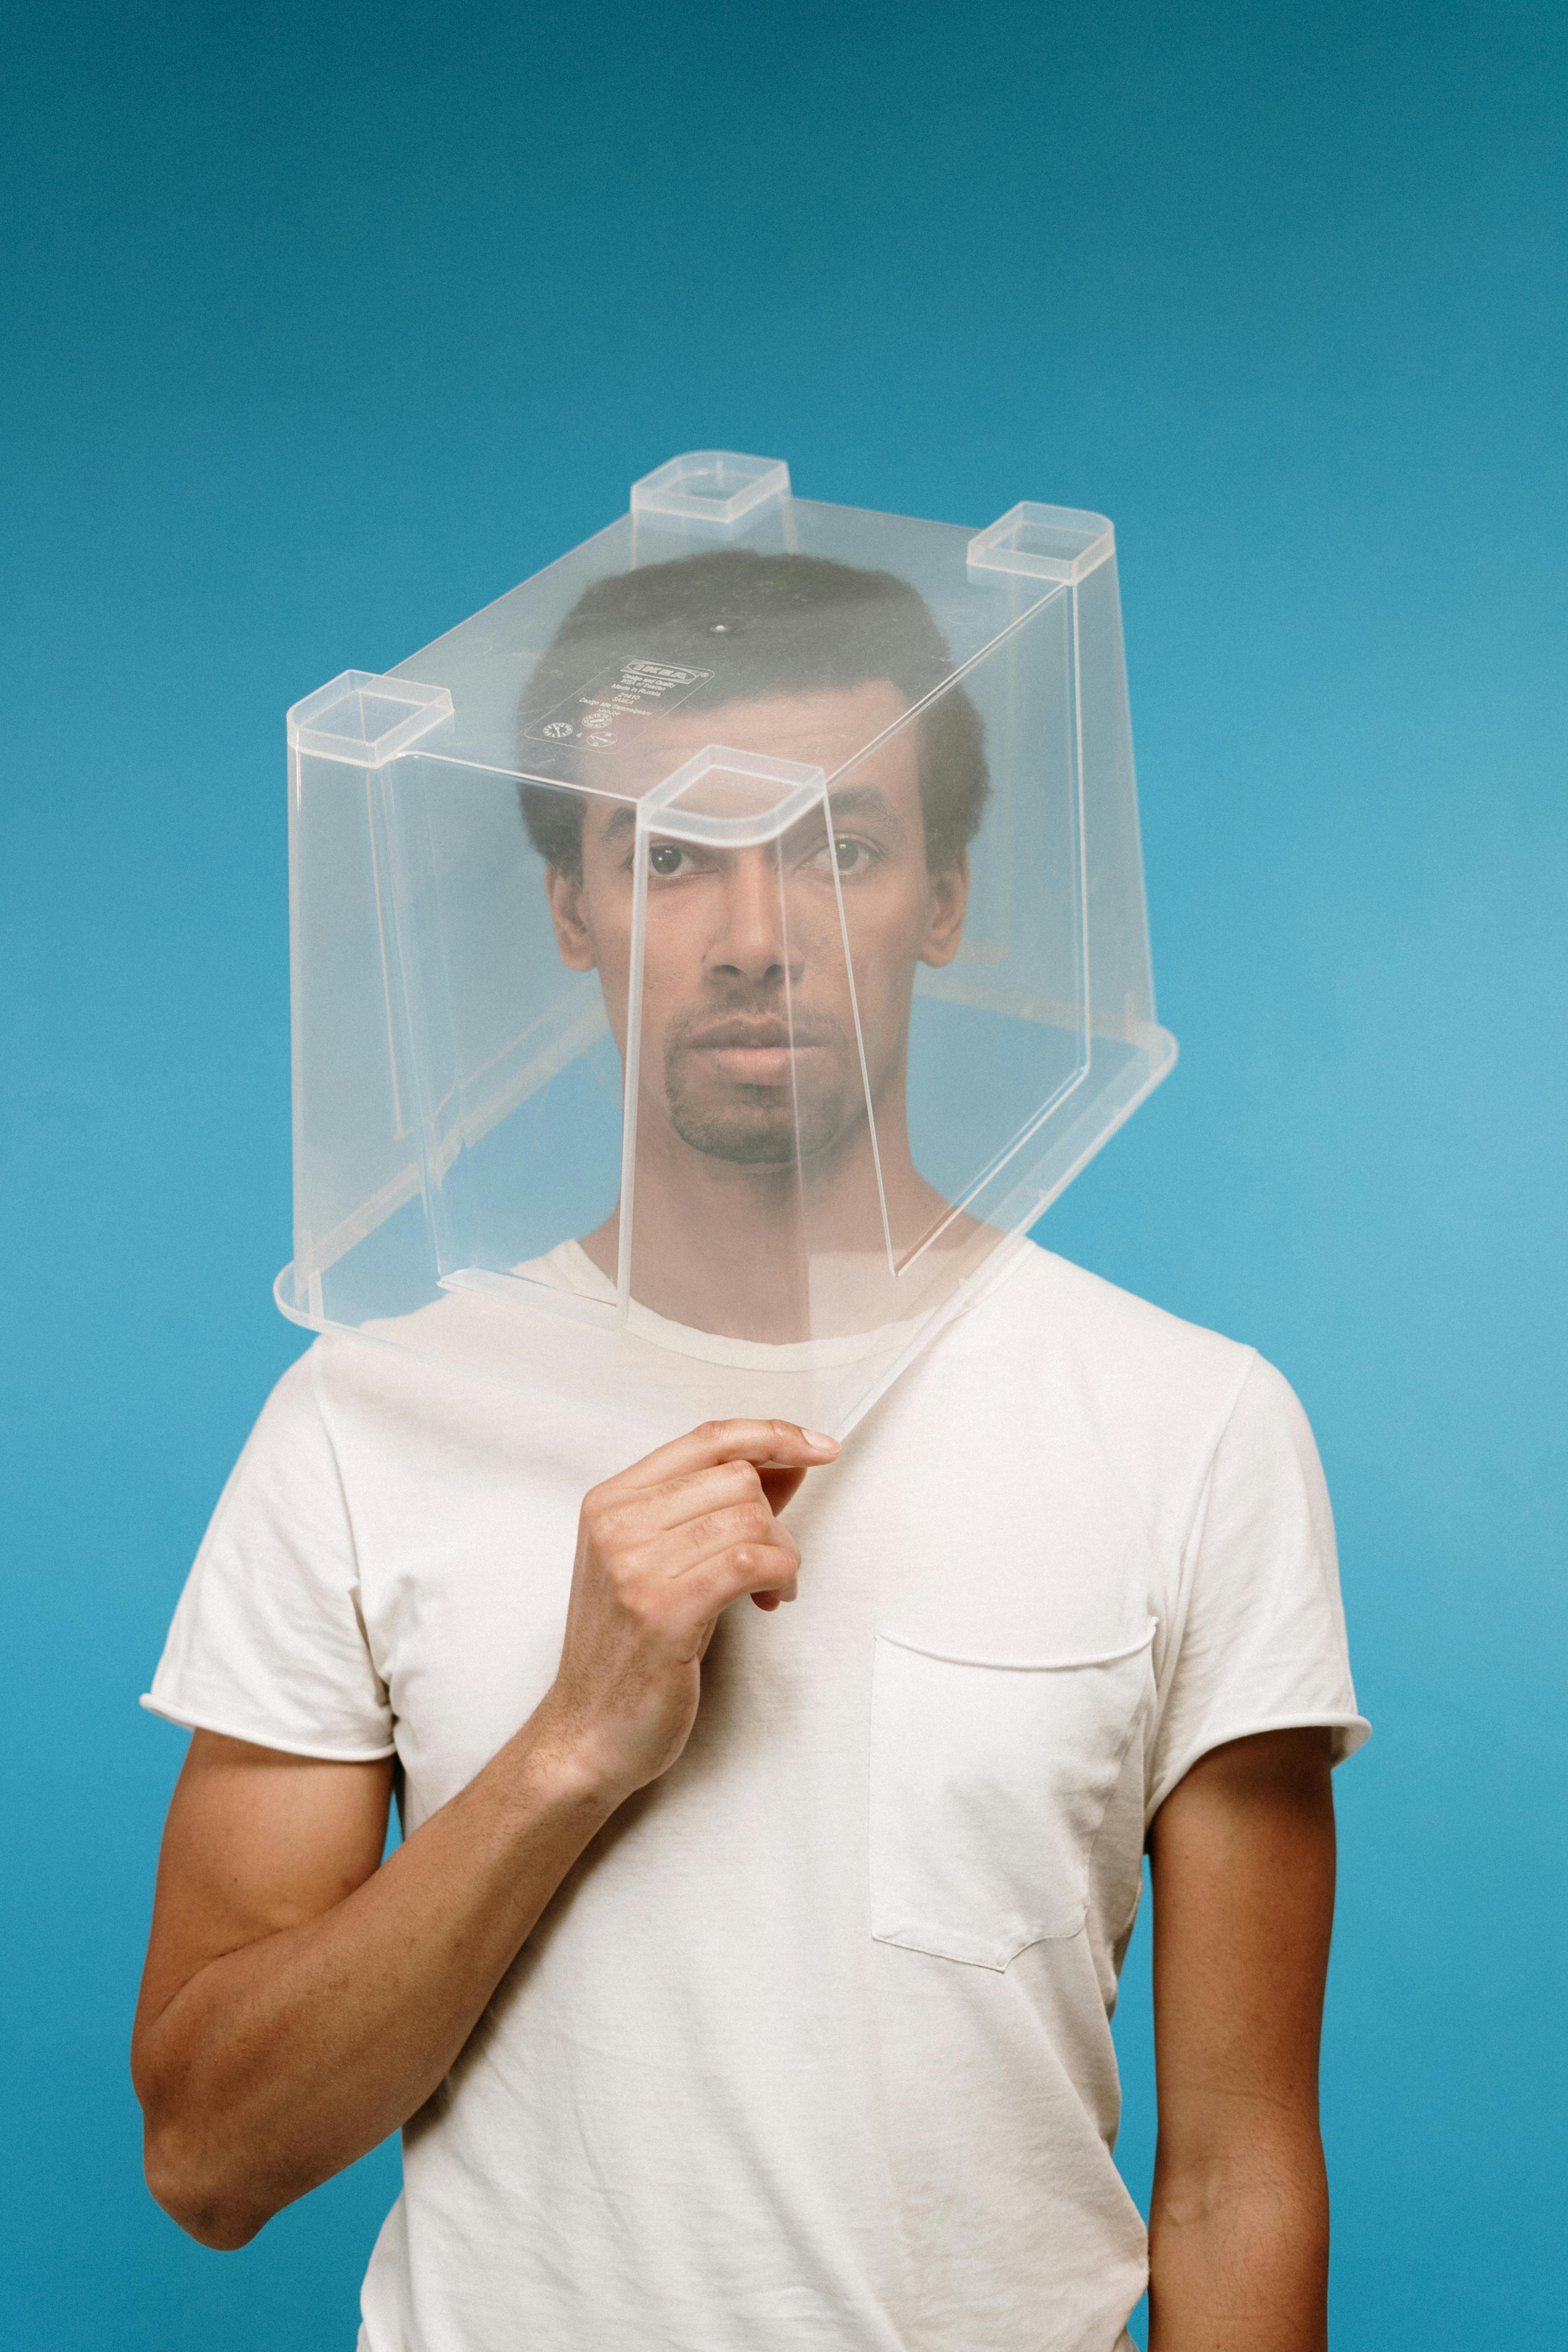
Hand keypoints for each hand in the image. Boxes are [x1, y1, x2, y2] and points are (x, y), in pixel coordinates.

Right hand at [534, 1419, 838, 1804]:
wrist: (586, 1732)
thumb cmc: (627, 1651)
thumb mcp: (663, 1562)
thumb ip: (718, 1507)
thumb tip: (786, 1463)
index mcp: (611, 1501)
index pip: (707, 1439)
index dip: (772, 1435)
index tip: (818, 1447)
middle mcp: (617, 1523)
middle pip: (736, 1477)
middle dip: (775, 1518)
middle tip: (773, 1563)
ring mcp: (634, 1566)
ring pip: (750, 1518)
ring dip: (782, 1554)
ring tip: (771, 1588)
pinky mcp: (662, 1610)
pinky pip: (750, 1562)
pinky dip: (780, 1576)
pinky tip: (770, 1600)